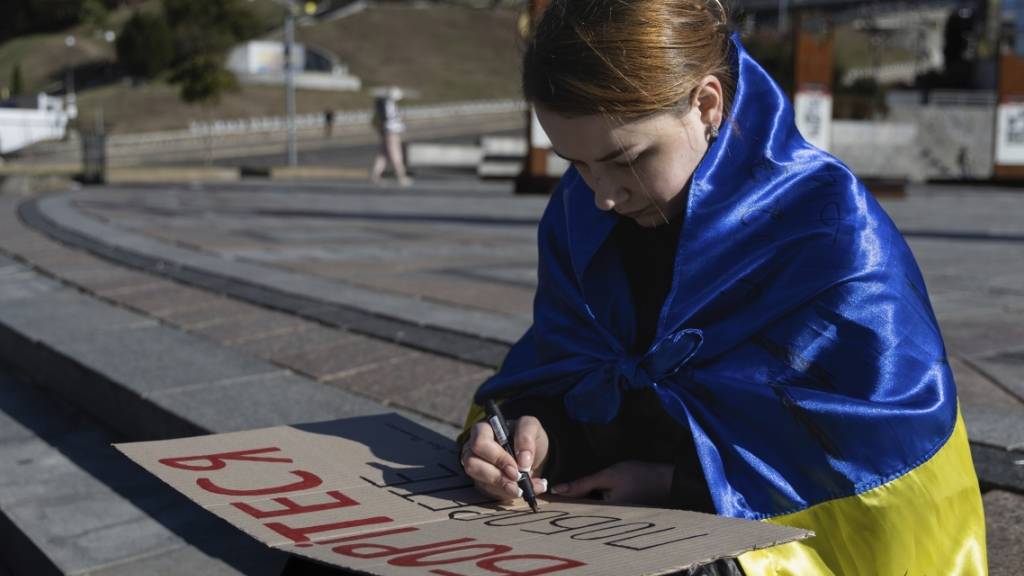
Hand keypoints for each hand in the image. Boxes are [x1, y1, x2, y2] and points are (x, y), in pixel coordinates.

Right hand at [461, 415, 549, 500]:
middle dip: (497, 475)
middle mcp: (473, 449)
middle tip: (517, 478)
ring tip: (519, 488)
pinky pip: (488, 492)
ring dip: (500, 487)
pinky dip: (507, 494)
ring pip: (479, 481)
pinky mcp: (482, 483)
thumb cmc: (526, 438)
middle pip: (472, 464)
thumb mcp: (532, 428)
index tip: (516, 466)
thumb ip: (526, 437)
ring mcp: (476, 467)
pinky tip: (522, 490)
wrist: (530, 457)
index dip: (497, 457)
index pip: (480, 443)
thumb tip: (523, 461)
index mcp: (483, 430)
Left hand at [551, 461, 672, 505]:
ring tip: (566, 492)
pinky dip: (592, 499)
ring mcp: (612, 515)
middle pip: (581, 512)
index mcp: (602, 514)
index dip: (560, 503)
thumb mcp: (608, 476)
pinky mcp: (617, 509)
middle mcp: (607, 519)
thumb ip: (583, 484)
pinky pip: (599, 505)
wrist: (666, 479)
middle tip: (554, 493)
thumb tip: (558, 490)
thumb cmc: (638, 476)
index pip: (574, 510)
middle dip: (570, 503)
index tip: (545, 497)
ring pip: (590, 508)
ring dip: (581, 501)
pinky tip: (587, 492)